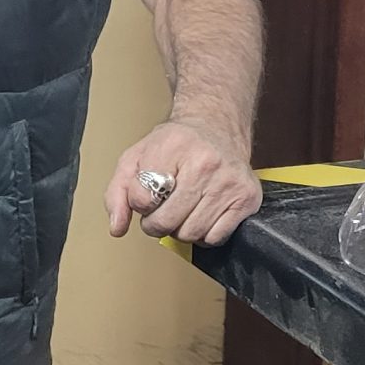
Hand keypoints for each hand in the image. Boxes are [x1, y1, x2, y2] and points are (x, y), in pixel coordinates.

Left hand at [105, 118, 261, 245]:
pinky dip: (205, 233)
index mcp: (173, 147)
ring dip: (181, 228)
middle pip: (166, 222)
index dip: (140, 202)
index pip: (142, 198)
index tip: (149, 193)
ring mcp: (229, 182)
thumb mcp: (136, 157)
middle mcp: (205, 163)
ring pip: (191, 233)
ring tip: (183, 208)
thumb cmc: (175, 144)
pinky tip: (202, 213)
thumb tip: (117, 228)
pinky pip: (215, 238)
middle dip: (157, 222)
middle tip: (163, 207)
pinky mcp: (247, 198)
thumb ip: (118, 192)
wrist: (217, 126)